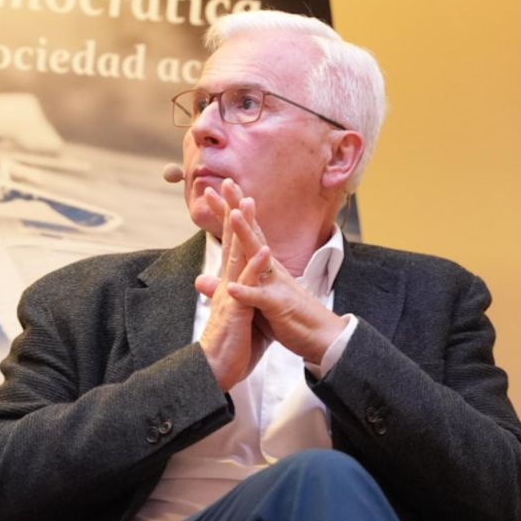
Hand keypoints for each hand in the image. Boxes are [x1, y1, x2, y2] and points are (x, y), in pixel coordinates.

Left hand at [195, 181, 345, 366]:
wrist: (320, 337)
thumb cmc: (287, 316)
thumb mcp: (253, 300)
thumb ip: (227, 286)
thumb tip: (200, 279)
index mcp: (263, 266)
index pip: (244, 234)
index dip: (229, 212)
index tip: (214, 191)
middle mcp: (270, 268)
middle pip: (251, 234)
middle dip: (237, 209)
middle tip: (225, 183)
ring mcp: (275, 284)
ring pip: (258, 257)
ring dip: (247, 236)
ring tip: (234, 217)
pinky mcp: (278, 305)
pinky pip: (261, 298)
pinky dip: (247, 293)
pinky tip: (233, 288)